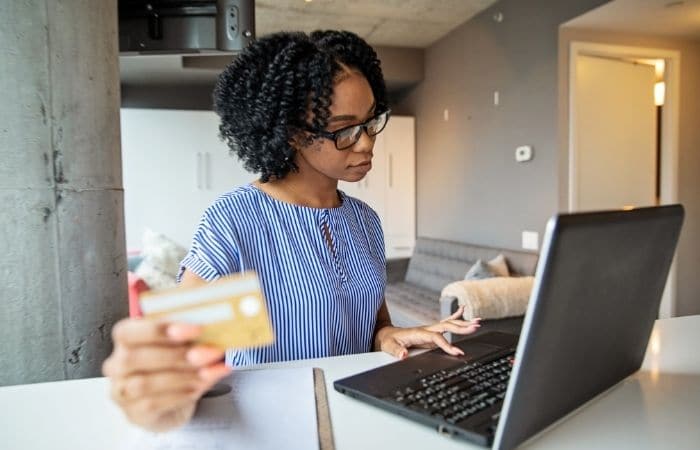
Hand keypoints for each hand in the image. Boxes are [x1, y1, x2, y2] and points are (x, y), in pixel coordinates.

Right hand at [102, 318, 230, 431]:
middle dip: (177, 354)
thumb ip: (190, 335)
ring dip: (183, 376)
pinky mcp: (134, 413)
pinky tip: (199, 387)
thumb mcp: (181, 343)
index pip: (128, 332)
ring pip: (145, 383)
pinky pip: (154, 403)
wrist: (171, 401)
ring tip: (210, 371)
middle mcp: (116, 365)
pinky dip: (181, 393)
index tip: (196, 329)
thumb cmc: (173, 364)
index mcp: (125, 338)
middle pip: (136, 358)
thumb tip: (215, 328)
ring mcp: (122, 391)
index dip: (159, 329)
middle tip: (210, 352)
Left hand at [376, 306, 480, 358]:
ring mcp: (429, 329)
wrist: (385, 335)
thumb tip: (403, 356)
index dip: (447, 344)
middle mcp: (426, 329)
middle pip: (447, 326)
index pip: (436, 337)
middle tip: (475, 327)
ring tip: (478, 321)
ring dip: (463, 322)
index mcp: (418, 333)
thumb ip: (395, 351)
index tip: (457, 352)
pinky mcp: (431, 332)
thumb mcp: (388, 347)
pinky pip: (445, 323)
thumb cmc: (387, 341)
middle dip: (461, 327)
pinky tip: (463, 309)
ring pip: (449, 324)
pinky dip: (455, 316)